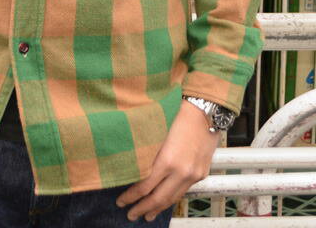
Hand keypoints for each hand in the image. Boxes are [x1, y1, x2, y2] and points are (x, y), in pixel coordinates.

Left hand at [114, 99, 221, 221]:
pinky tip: (164, 201)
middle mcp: (182, 171)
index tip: (121, 201)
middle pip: (159, 198)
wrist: (206, 112)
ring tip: (147, 216)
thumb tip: (131, 165)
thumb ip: (146, 151)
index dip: (131, 196)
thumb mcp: (156, 132)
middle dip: (143, 208)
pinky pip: (183, 191)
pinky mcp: (201, 173)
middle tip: (130, 215)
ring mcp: (193, 174)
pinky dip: (171, 198)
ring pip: (173, 198)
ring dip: (158, 208)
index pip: (145, 186)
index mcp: (167, 160)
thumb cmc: (177, 114)